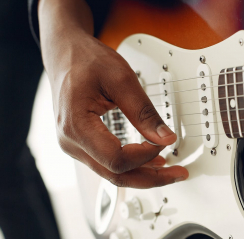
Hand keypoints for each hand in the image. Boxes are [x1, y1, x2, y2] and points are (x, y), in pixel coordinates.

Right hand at [38, 0, 187, 187]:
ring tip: (170, 170)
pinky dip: (131, 166)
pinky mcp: (81, 145)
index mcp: (76, 126)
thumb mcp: (121, 80)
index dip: (145, 155)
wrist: (66, 54)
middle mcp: (71, 142)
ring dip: (143, 175)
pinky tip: (151, 163)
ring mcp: (74, 146)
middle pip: (115, 175)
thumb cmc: (86, 61)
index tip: (163, 142)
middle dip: (150, 178)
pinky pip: (108, 164)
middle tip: (178, 173)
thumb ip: (144, 112)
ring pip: (112, 174)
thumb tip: (166, 139)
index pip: (116, 159)